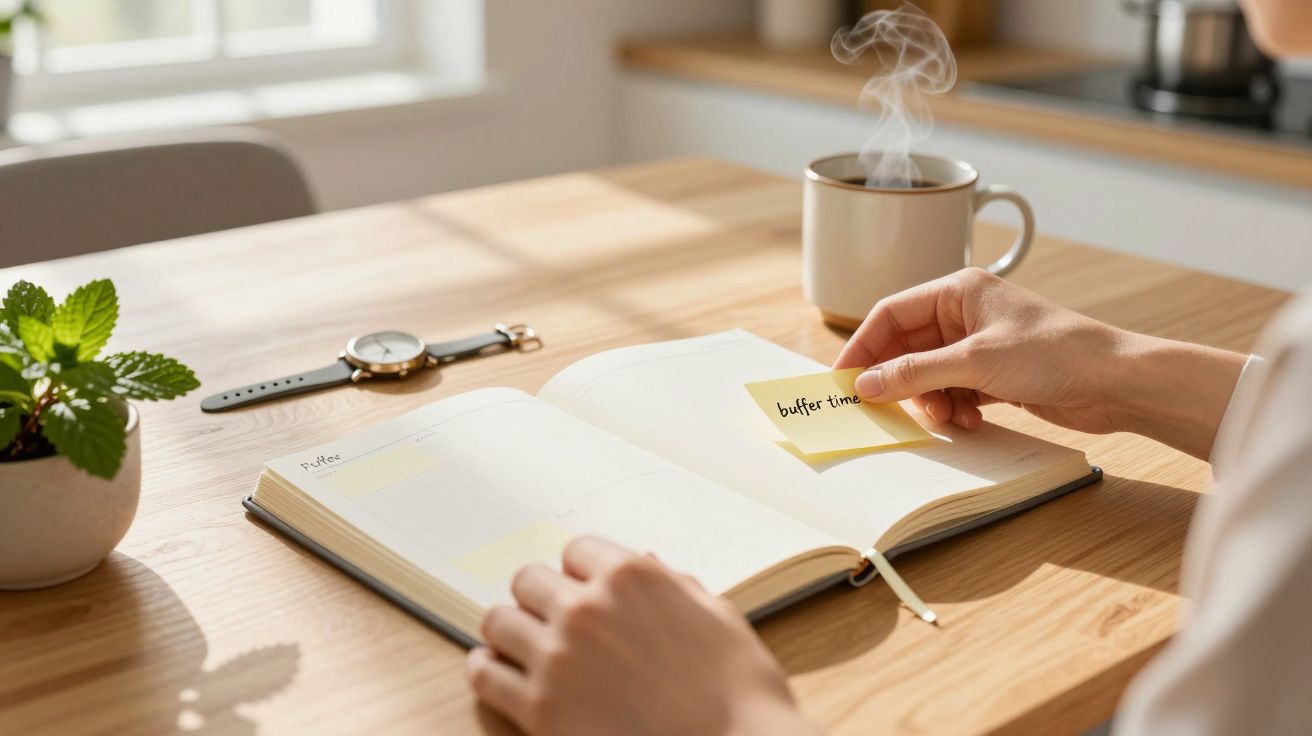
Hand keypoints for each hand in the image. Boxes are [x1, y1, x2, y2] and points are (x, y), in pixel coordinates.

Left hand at [466, 537, 819, 735]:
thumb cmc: (740, 692)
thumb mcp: (718, 618)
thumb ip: (676, 585)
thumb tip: (650, 563)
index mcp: (632, 576)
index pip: (576, 550)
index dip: (582, 573)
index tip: (584, 591)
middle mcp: (587, 608)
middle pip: (528, 580)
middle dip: (541, 598)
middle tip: (551, 620)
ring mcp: (558, 658)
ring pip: (498, 621)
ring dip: (511, 632)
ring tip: (523, 648)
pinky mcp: (539, 710)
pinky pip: (485, 675)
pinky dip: (487, 671)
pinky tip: (499, 674)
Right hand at [834, 268, 1245, 458]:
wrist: (1118, 382)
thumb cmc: (1056, 353)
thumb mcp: (975, 362)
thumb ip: (916, 372)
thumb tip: (867, 383)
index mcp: (958, 291)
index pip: (890, 313)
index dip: (863, 346)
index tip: (843, 380)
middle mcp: (966, 313)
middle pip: (907, 347)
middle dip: (901, 380)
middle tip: (888, 409)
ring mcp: (981, 345)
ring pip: (930, 374)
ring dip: (932, 400)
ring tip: (949, 417)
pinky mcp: (997, 373)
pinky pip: (955, 390)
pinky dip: (956, 407)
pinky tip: (973, 419)